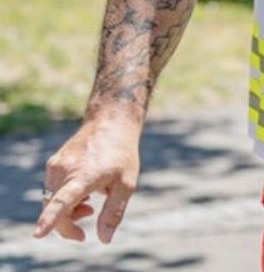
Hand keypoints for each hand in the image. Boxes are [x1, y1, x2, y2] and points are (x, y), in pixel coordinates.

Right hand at [33, 116, 140, 242]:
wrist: (111, 122)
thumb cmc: (122, 154)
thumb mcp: (126, 184)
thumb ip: (113, 213)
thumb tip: (103, 239)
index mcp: (84, 176)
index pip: (62, 201)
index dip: (51, 219)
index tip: (39, 233)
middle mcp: (65, 170)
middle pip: (55, 210)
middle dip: (69, 223)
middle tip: (91, 214)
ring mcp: (56, 165)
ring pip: (51, 201)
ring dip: (67, 210)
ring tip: (90, 202)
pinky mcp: (53, 163)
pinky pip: (52, 190)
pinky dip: (63, 198)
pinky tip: (81, 190)